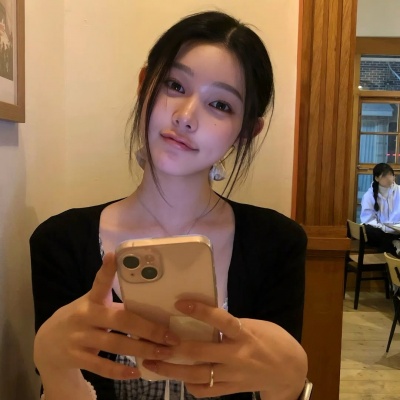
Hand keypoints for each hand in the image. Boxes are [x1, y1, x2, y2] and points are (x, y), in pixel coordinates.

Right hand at [34, 253, 179, 379]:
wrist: (47, 343)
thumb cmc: (81, 317)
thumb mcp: (92, 303)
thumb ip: (112, 301)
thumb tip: (149, 298)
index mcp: (92, 299)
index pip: (100, 283)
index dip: (107, 270)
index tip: (114, 256)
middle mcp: (85, 316)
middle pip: (120, 320)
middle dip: (147, 328)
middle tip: (170, 335)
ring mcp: (79, 337)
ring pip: (115, 344)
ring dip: (141, 350)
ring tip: (163, 353)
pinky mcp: (76, 357)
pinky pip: (101, 366)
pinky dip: (120, 370)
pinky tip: (137, 371)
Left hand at [142, 301, 306, 399]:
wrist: (291, 370)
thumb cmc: (273, 340)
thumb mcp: (255, 325)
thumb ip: (231, 325)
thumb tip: (204, 317)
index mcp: (245, 334)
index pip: (221, 320)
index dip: (201, 312)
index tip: (179, 304)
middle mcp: (237, 356)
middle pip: (201, 353)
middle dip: (174, 349)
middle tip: (152, 342)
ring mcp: (234, 376)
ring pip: (199, 375)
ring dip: (173, 370)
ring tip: (152, 363)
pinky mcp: (233, 390)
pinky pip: (208, 391)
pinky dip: (191, 386)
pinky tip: (179, 380)